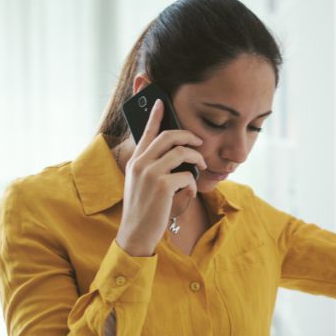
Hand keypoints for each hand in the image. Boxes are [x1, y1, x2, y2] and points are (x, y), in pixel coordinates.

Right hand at [115, 100, 207, 256]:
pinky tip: (189, 192)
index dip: (155, 115)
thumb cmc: (144, 209)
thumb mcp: (143, 184)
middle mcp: (140, 163)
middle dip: (188, 136)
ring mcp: (150, 173)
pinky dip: (193, 183)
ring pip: (182, 153)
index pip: (146, 132)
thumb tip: (178, 155)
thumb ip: (154, 167)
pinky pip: (187, 176)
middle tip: (199, 142)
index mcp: (135, 161)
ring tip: (200, 166)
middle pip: (169, 136)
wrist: (136, 233)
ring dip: (196, 158)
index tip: (161, 101)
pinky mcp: (163, 186)